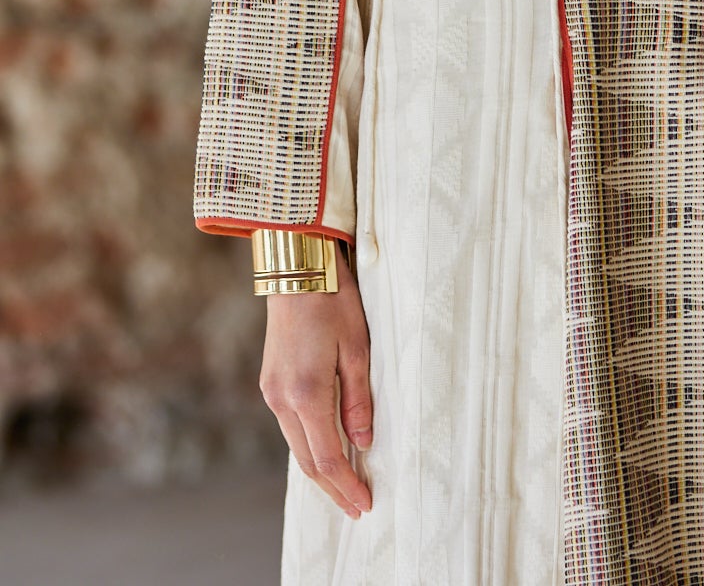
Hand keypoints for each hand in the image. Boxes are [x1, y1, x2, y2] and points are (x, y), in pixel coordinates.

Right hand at [258, 244, 373, 518]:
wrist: (296, 265)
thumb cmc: (333, 299)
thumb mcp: (357, 348)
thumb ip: (358, 400)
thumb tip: (362, 443)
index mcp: (306, 394)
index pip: (327, 458)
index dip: (346, 487)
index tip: (365, 505)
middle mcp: (282, 399)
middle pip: (307, 460)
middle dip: (333, 488)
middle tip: (357, 506)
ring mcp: (272, 391)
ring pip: (296, 445)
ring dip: (320, 468)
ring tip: (346, 485)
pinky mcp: (270, 381)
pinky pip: (290, 425)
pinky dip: (309, 444)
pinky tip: (325, 448)